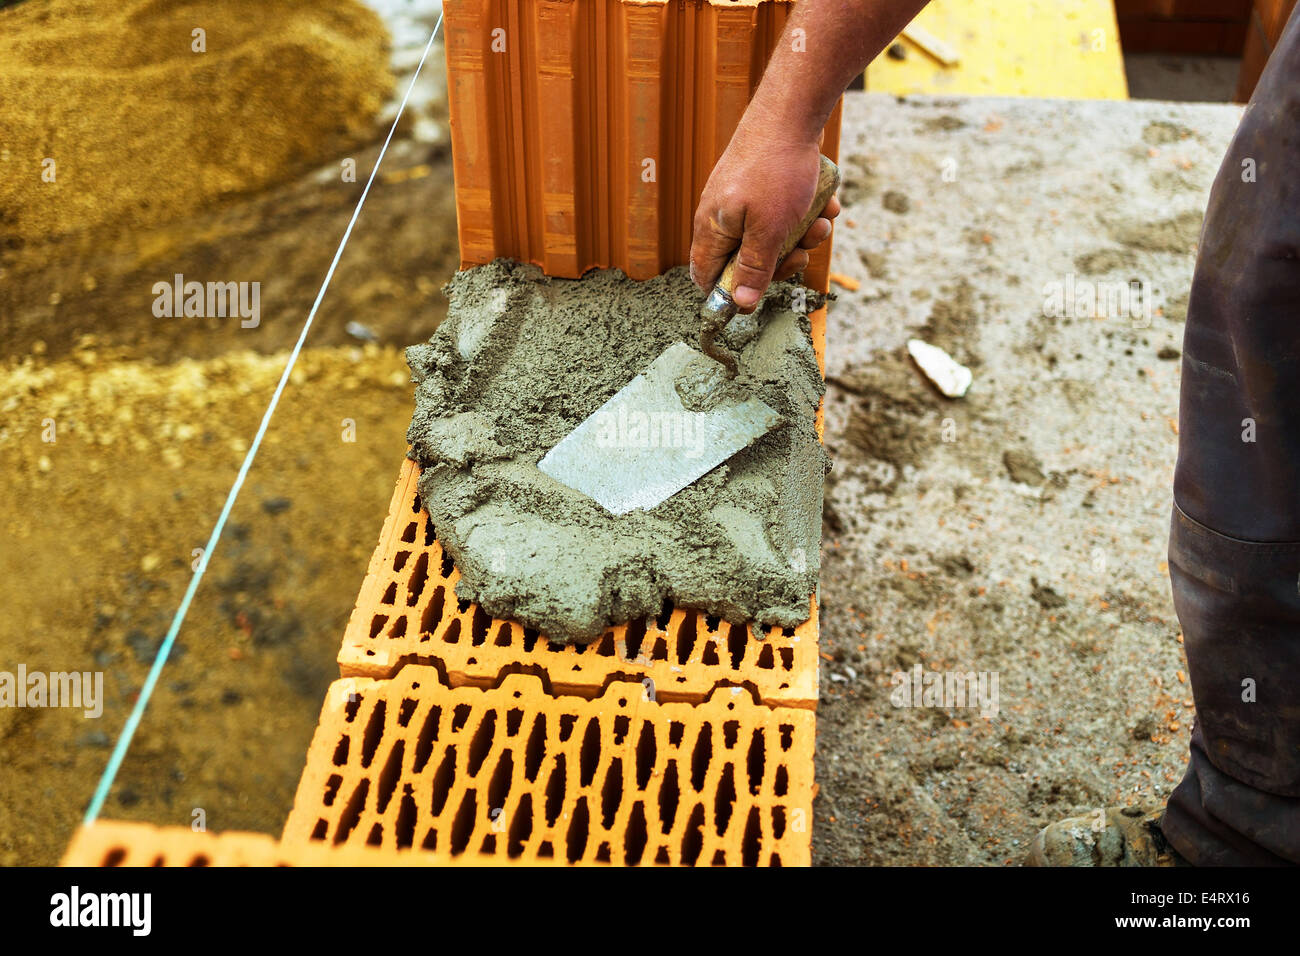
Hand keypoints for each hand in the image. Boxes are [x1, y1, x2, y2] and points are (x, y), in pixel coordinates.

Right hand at [689, 126, 840, 311]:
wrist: (793, 112)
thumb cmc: (776, 169)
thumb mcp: (768, 229)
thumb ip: (755, 268)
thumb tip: (741, 303)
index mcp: (713, 229)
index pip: (706, 276)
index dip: (730, 292)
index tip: (759, 293)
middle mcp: (724, 216)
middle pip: (746, 261)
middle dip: (780, 261)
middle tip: (800, 253)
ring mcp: (744, 199)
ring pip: (772, 237)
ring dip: (801, 236)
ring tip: (819, 222)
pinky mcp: (765, 186)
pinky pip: (785, 213)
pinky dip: (806, 212)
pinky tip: (824, 201)